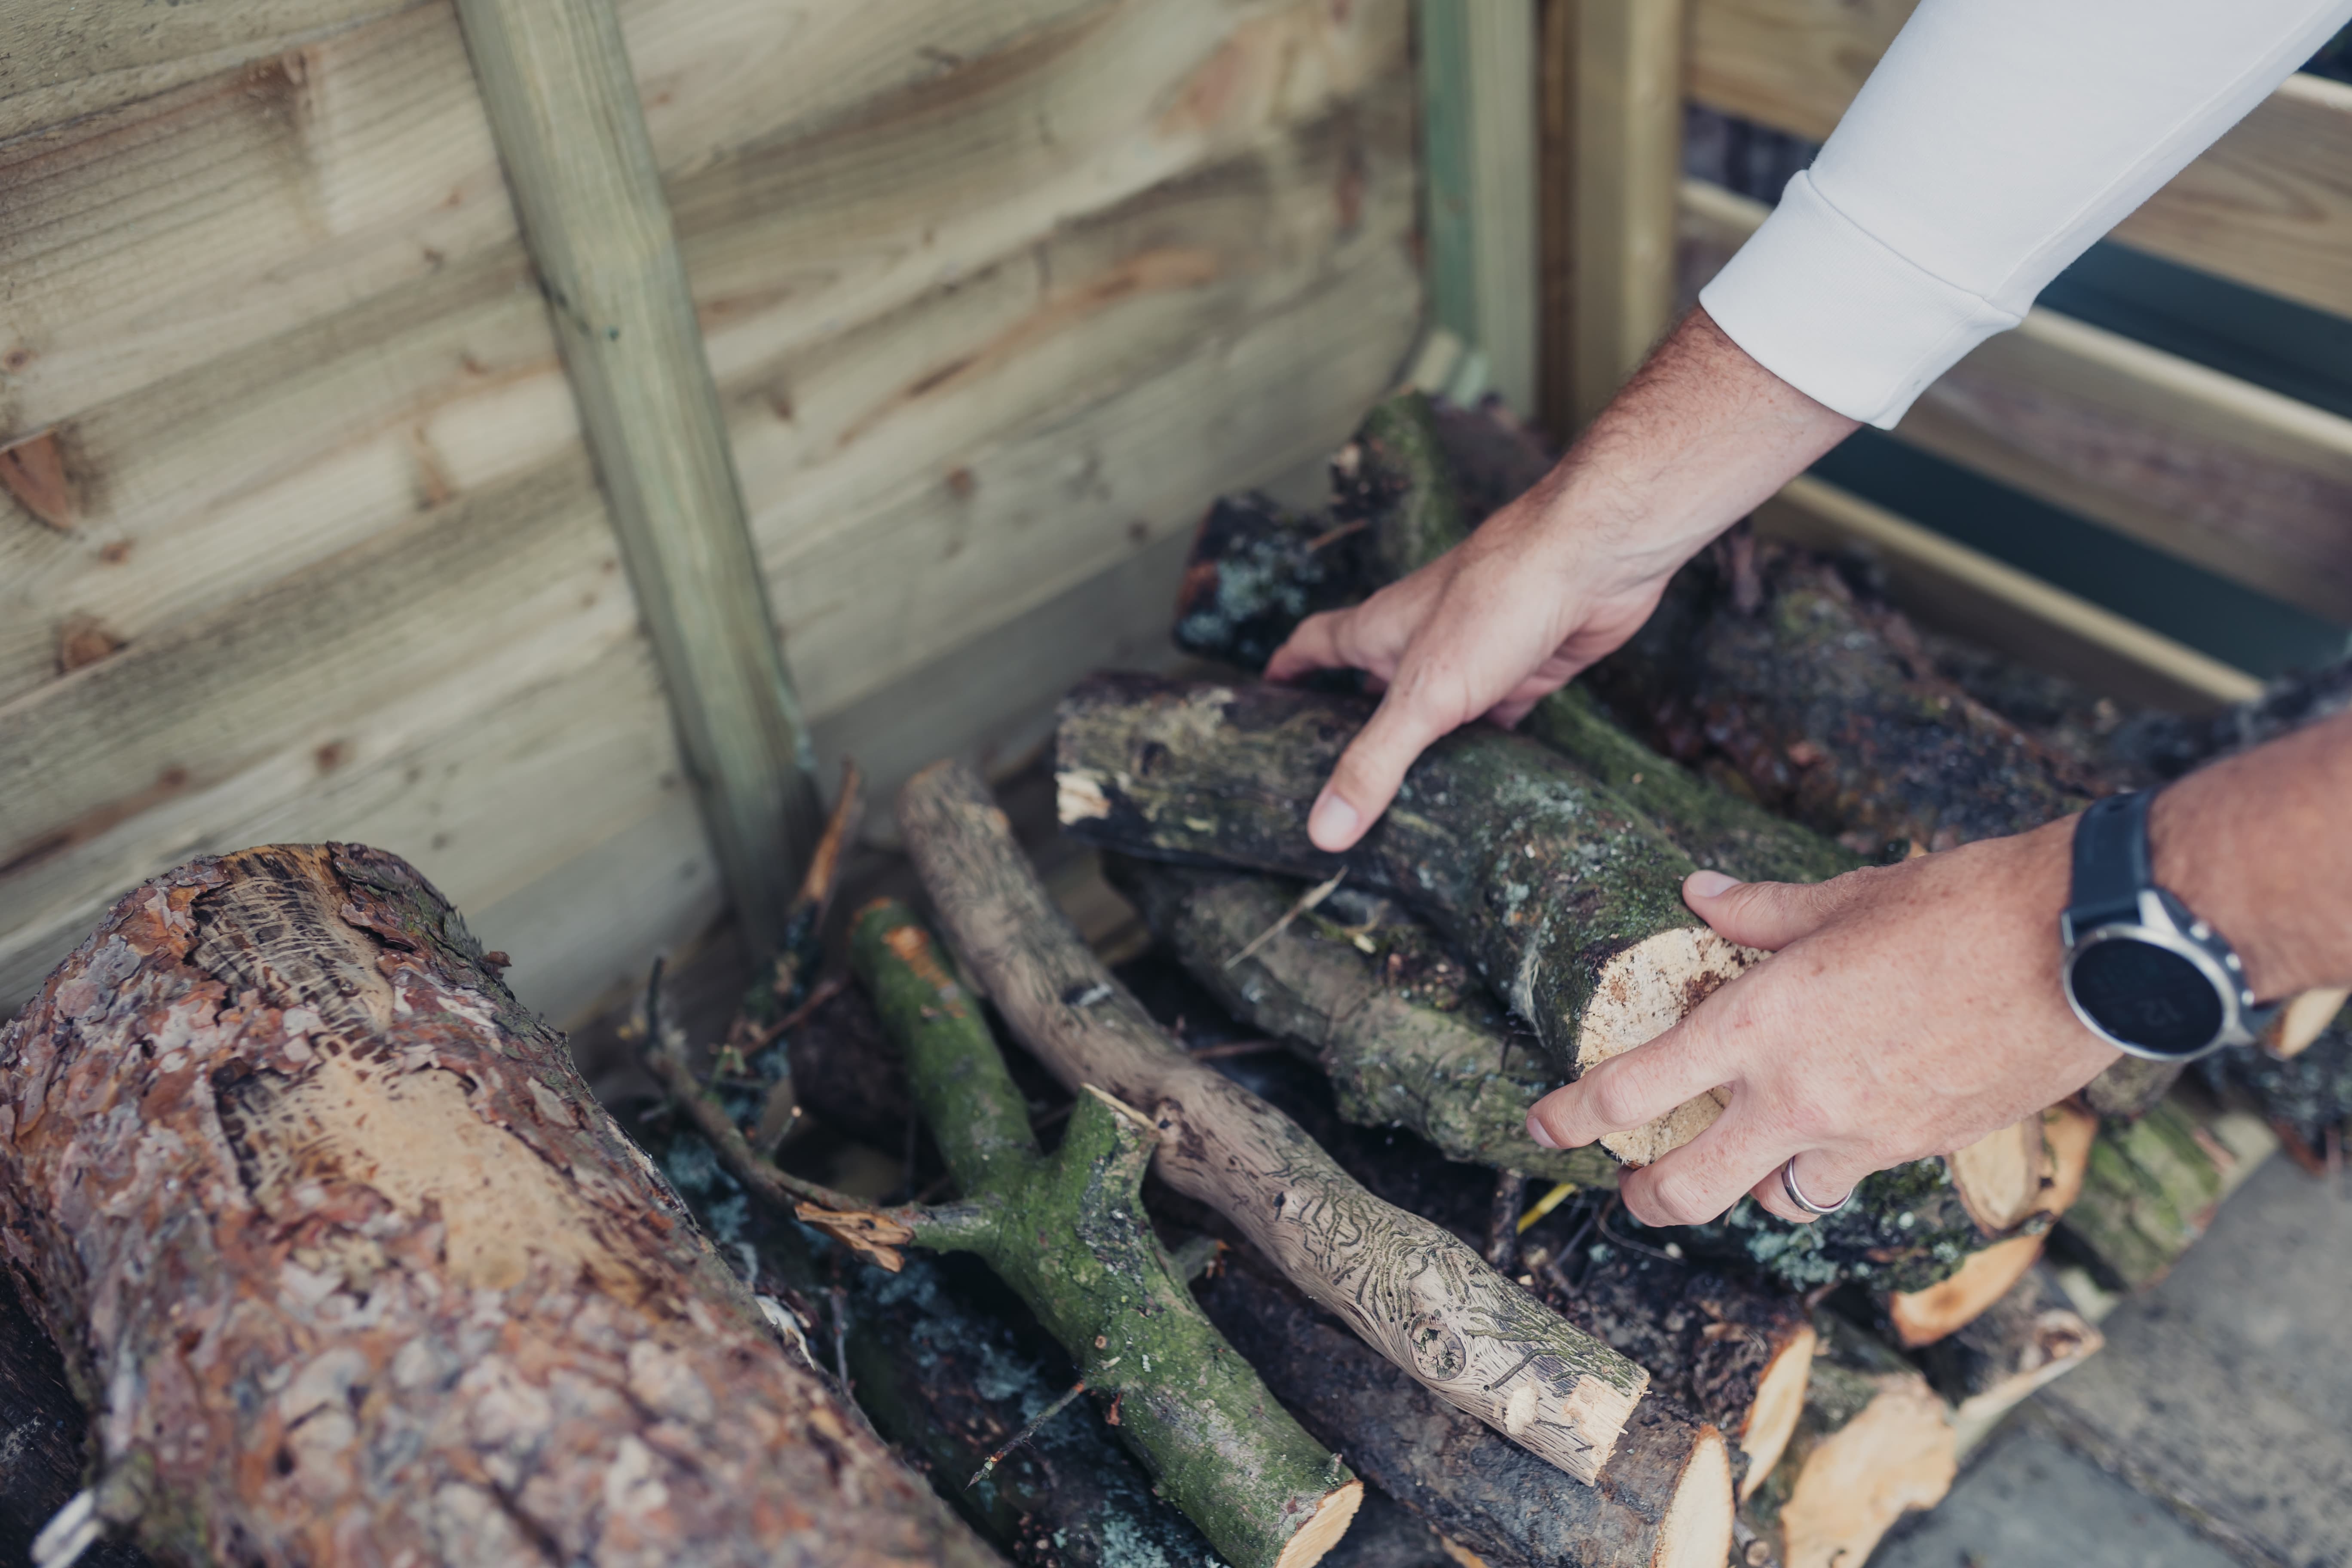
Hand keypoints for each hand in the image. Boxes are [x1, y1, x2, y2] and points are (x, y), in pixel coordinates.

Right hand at [1264, 487, 1674, 844]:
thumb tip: (1324, 828)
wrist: (1596, 559)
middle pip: (1372, 681)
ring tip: (1401, 800)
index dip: (1288, 668)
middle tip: (1329, 775)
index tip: (1264, 694)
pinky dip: (1483, 749)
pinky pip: (1494, 721)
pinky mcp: (1527, 673)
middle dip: (1349, 721)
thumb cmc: (1500, 599)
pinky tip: (1482, 784)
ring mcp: (1476, 656)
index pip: (1316, 643)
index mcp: (1380, 629)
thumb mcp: (1423, 693)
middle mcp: (1422, 639)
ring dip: (1420, 745)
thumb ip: (1375, 761)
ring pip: (1435, 708)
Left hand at [1526, 817, 2120, 1226]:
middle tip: (1630, 1184)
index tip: (1544, 1123)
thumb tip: (1702, 895)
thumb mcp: (1844, 897)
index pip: (1633, 1091)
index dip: (1572, 1116)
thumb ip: (1760, 913)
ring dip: (1748, 1188)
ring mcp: (1861, 1135)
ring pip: (1773, 1201)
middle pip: (1684, 1190)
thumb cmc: (1959, 907)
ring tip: (1742, 1159)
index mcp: (1760, 1025)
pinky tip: (1835, 1134)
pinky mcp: (1920, 1150)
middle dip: (1644, 1196)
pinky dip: (1827, 1169)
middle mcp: (1797, 1096)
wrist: (2080, 950)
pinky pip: (1847, 1179)